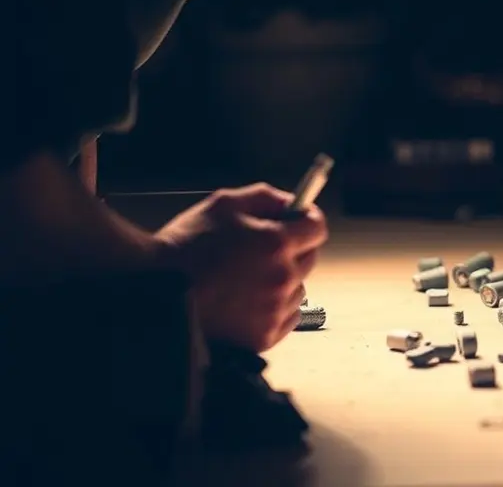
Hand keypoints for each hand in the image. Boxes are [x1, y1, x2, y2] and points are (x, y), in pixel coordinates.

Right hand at [155, 183, 327, 352]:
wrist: (153, 293)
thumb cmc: (184, 248)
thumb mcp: (223, 205)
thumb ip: (263, 197)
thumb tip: (290, 202)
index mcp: (277, 243)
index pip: (317, 228)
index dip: (308, 220)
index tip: (300, 219)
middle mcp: (282, 277)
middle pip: (309, 258)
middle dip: (293, 248)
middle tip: (263, 249)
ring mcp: (275, 309)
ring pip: (298, 288)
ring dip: (283, 280)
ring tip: (246, 279)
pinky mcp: (264, 336)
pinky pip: (287, 317)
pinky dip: (275, 308)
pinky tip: (247, 300)